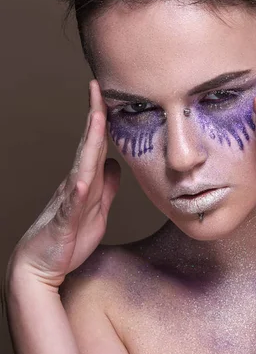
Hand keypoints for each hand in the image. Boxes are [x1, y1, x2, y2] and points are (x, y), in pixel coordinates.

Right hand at [7, 80, 120, 288]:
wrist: (41, 267)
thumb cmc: (68, 238)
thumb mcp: (98, 210)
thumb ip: (107, 187)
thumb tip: (116, 164)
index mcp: (86, 179)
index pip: (96, 143)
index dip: (103, 119)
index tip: (107, 93)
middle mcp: (76, 182)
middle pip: (88, 145)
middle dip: (94, 115)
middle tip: (97, 87)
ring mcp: (69, 200)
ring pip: (81, 166)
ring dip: (90, 142)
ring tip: (97, 118)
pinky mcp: (64, 221)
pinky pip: (72, 204)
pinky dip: (78, 191)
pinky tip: (83, 180)